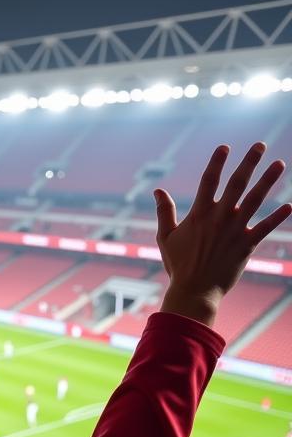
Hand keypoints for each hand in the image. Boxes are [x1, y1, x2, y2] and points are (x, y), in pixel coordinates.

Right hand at [156, 142, 289, 324]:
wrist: (194, 291)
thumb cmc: (178, 265)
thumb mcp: (165, 237)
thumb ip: (164, 212)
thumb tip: (158, 191)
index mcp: (199, 214)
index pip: (209, 181)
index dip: (217, 162)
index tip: (225, 147)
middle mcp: (219, 218)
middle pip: (236, 184)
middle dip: (249, 162)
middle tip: (260, 145)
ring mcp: (235, 230)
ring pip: (255, 200)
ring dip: (268, 180)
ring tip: (279, 164)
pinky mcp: (248, 245)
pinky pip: (266, 227)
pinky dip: (278, 216)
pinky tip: (289, 205)